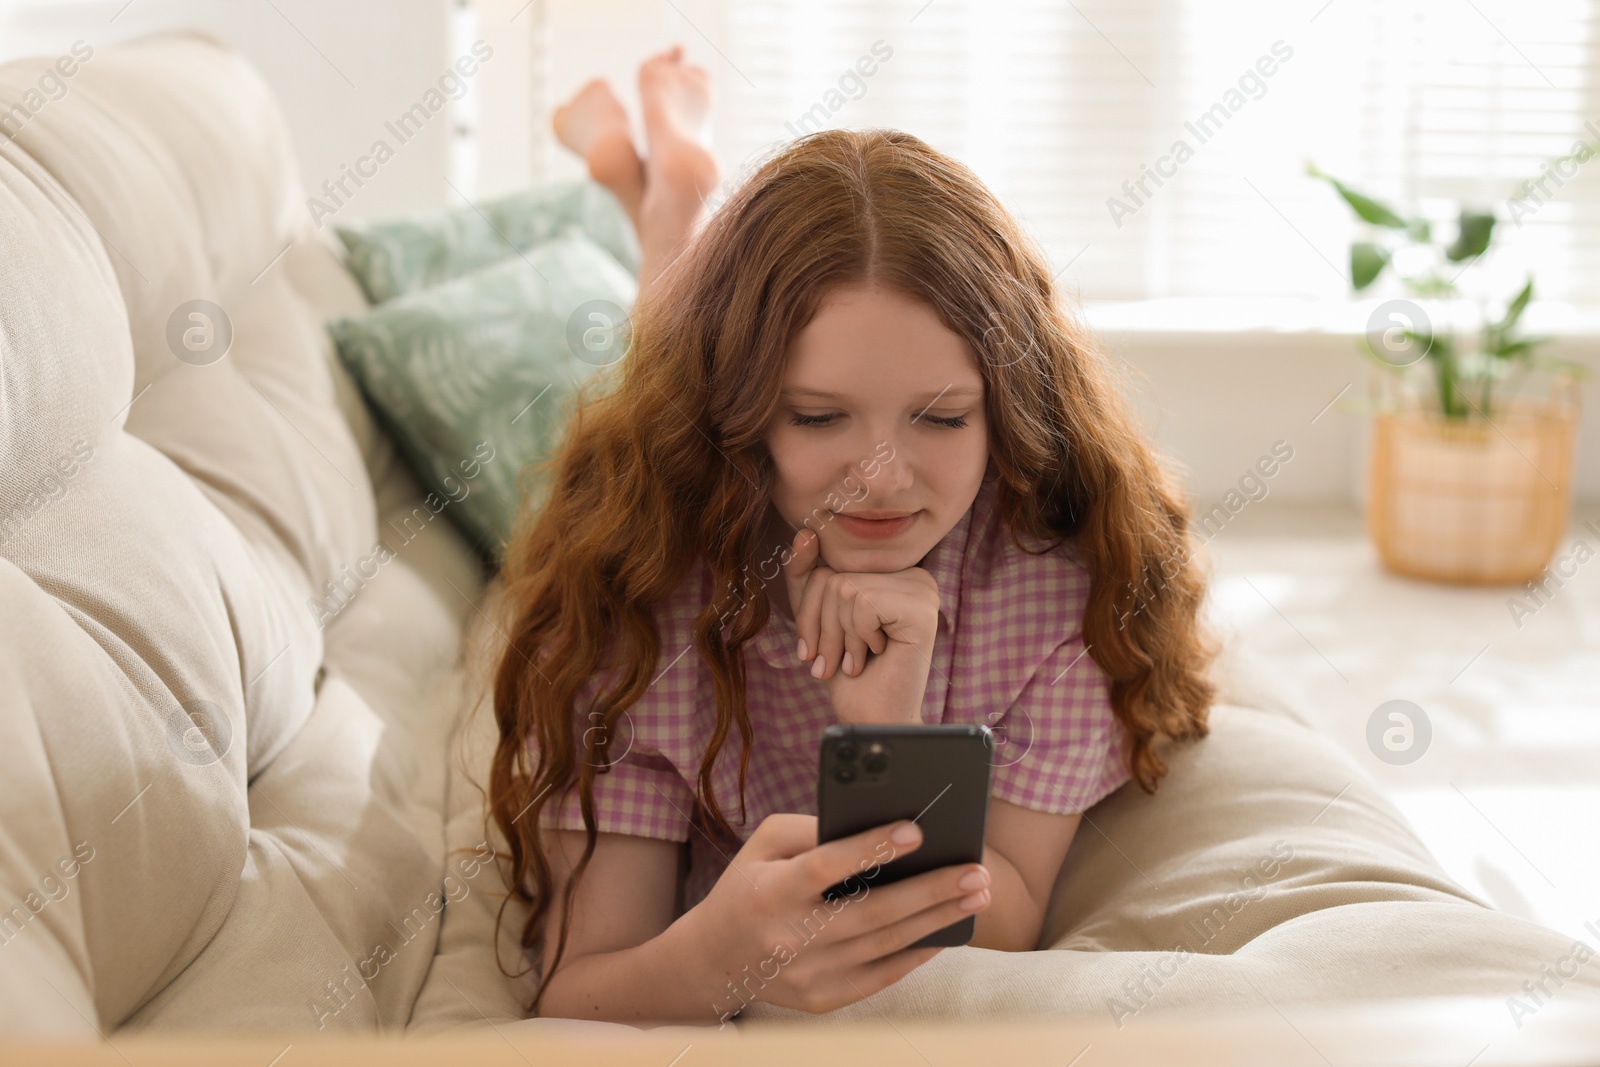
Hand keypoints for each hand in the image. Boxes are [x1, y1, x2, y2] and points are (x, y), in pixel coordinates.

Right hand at [684, 813, 990, 1015]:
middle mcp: (790, 936)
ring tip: (975, 894)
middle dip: (930, 890)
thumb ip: (811, 827)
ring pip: (885, 945)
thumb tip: (874, 824)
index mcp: (771, 891)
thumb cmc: (748, 888)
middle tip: (976, 871)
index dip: (871, 848)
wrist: (713, 962)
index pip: (826, 866)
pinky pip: (882, 976)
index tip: (916, 830)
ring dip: (937, 919)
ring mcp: (809, 974)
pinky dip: (918, 953)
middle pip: (872, 912)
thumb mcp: (763, 844)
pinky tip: (947, 930)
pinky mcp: (823, 999)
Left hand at [782, 527, 940, 724]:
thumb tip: (805, 533)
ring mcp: (921, 588)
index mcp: (890, 571)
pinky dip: (858, 636)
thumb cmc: (846, 671)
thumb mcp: (816, 616)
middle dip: (822, 626)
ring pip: (844, 588)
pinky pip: (862, 602)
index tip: (818, 647)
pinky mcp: (922, 607)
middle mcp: (912, 573)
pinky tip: (877, 654)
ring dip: (840, 636)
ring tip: (857, 659)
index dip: (810, 610)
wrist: (870, 717)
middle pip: (833, 576)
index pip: (827, 565)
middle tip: (836, 659)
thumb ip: (806, 574)